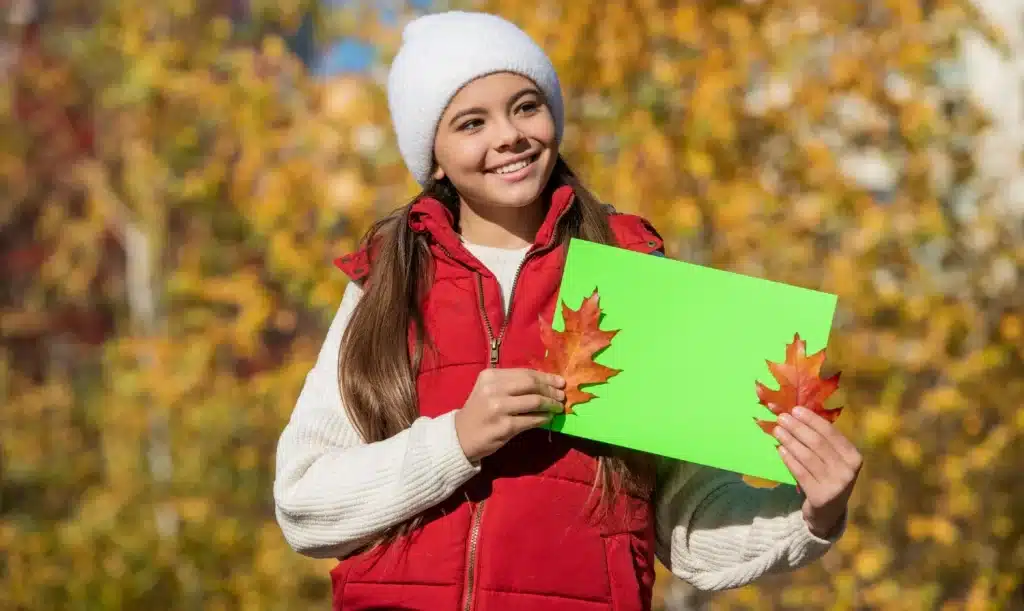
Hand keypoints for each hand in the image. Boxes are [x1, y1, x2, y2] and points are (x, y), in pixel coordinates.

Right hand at [454, 368, 565, 462]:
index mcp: (490, 376)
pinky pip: (531, 419)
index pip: (525, 373)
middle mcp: (493, 389)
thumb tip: (546, 383)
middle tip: (562, 395)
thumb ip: (512, 384)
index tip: (559, 381)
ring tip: (558, 407)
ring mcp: (498, 408)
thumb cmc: (480, 411)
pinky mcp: (505, 426)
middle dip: (550, 389)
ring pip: (534, 401)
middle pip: (531, 384)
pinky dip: (543, 418)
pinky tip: (548, 418)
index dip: (545, 377)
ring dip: (550, 404)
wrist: (460, 436)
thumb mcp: (489, 390)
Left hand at [774, 406, 861, 538]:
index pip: (831, 433)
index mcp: (854, 457)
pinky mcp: (820, 496)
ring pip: (807, 456)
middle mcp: (848, 471)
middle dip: (797, 428)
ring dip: (789, 441)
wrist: (829, 513)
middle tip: (782, 417)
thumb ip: (822, 441)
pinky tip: (780, 449)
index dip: (812, 420)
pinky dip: (788, 459)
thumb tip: (798, 414)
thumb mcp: (833, 460)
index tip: (795, 410)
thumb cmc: (828, 477)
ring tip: (777, 430)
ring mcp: (835, 485)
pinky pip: (800, 472)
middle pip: (817, 443)